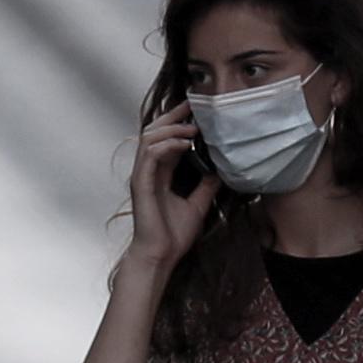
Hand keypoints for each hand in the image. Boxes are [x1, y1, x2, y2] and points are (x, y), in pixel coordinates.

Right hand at [123, 105, 208, 274]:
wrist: (160, 256)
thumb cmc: (172, 235)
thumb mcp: (198, 205)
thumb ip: (206, 186)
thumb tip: (221, 170)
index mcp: (160, 173)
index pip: (167, 138)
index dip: (179, 122)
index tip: (198, 111)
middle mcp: (149, 171)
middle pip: (154, 131)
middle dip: (173, 116)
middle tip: (193, 106)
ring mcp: (143, 176)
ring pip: (149, 137)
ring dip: (171, 128)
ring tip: (192, 127)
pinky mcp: (140, 183)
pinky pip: (150, 155)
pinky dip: (167, 145)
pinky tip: (184, 143)